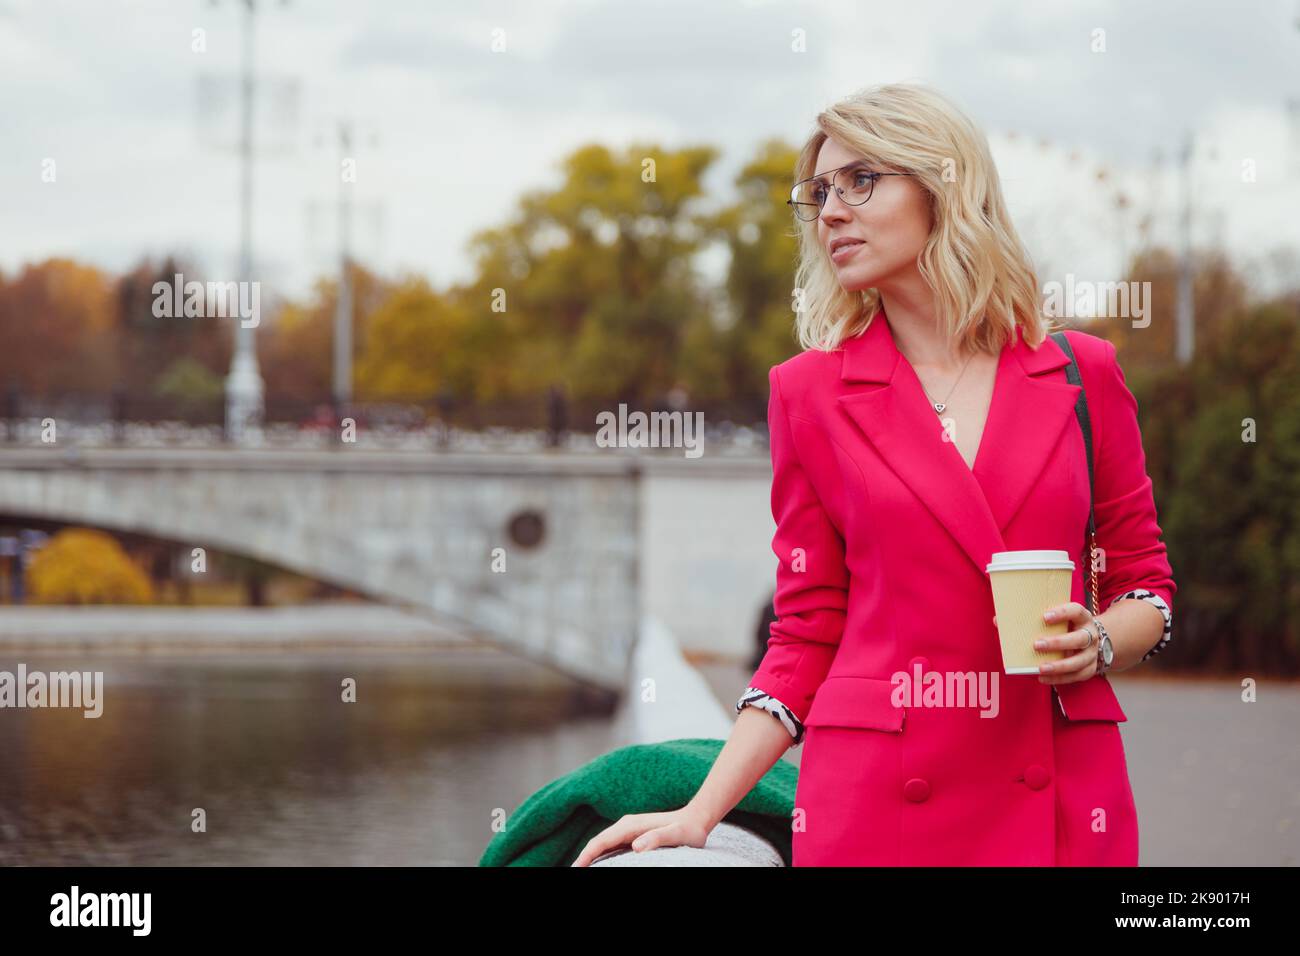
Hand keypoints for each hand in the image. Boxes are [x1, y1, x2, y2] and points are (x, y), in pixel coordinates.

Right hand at [570, 808, 712, 866]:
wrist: (696, 818)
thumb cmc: (688, 829)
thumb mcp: (676, 834)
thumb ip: (658, 838)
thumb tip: (635, 847)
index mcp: (631, 825)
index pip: (602, 841)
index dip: (587, 855)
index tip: (575, 868)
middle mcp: (626, 825)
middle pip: (598, 842)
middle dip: (583, 857)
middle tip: (572, 872)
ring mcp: (629, 830)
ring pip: (603, 844)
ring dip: (590, 856)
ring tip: (580, 869)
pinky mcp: (633, 835)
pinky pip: (611, 846)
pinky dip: (600, 855)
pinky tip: (598, 864)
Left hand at [1033, 601, 1098, 683]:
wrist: (1089, 639)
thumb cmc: (1068, 626)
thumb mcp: (1063, 619)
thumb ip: (1047, 620)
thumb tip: (1018, 620)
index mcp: (1084, 618)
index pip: (1076, 611)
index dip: (1062, 613)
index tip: (1045, 617)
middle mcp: (1092, 635)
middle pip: (1079, 639)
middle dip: (1057, 643)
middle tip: (1036, 645)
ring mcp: (1092, 653)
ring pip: (1079, 661)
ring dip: (1059, 666)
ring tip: (1040, 668)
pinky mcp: (1090, 668)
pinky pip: (1076, 676)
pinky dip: (1059, 678)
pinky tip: (1043, 677)